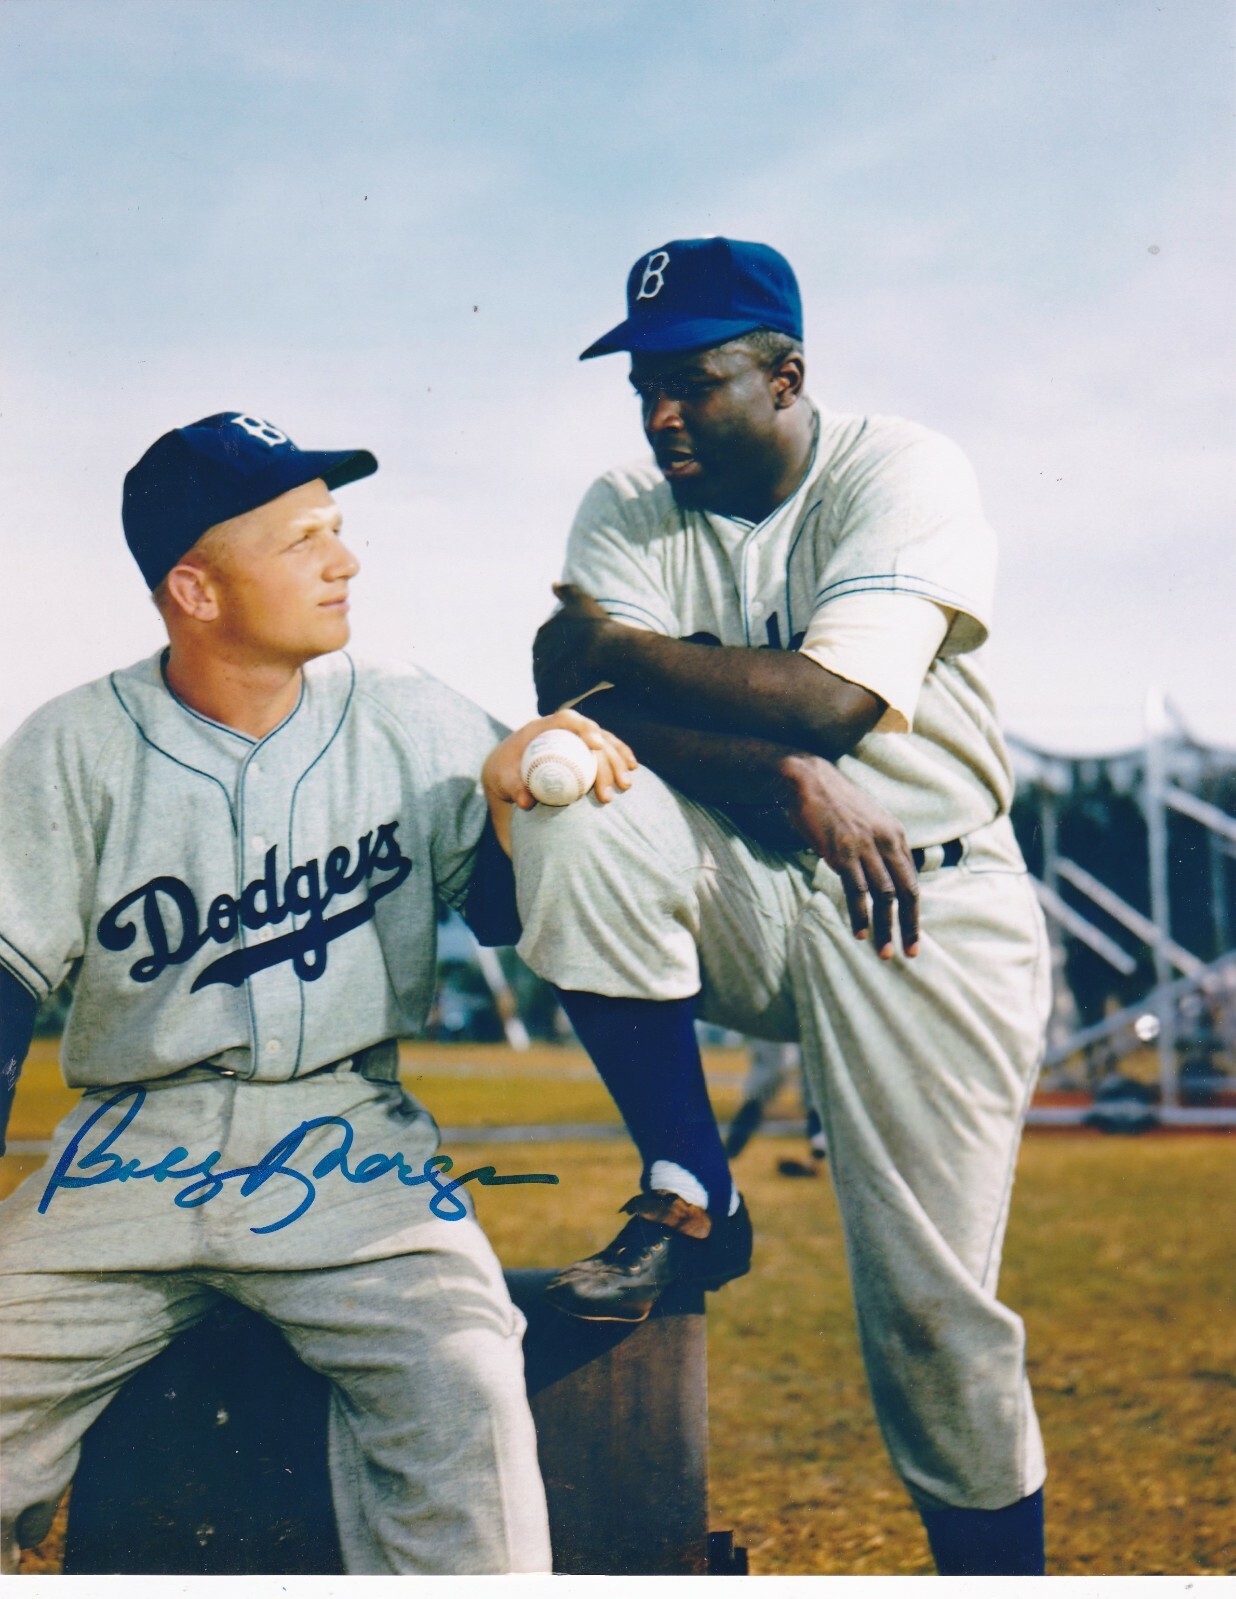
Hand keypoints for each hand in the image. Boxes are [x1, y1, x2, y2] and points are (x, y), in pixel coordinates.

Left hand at [483, 708, 636, 817]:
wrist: (507, 770)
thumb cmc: (504, 773)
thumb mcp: (504, 779)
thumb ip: (514, 788)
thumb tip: (526, 802)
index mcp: (542, 726)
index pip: (567, 720)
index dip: (585, 729)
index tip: (597, 745)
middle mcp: (563, 728)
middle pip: (593, 734)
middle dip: (608, 758)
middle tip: (615, 784)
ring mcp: (575, 737)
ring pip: (604, 741)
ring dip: (619, 760)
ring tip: (626, 784)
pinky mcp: (584, 747)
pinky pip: (607, 748)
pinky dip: (620, 758)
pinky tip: (632, 770)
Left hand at [532, 583, 621, 712]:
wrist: (607, 648)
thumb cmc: (597, 626)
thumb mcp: (580, 601)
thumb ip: (567, 591)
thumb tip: (553, 584)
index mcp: (542, 635)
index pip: (544, 647)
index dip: (559, 654)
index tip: (574, 659)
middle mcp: (538, 654)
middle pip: (543, 667)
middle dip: (555, 673)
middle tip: (574, 679)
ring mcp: (542, 675)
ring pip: (545, 686)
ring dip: (555, 691)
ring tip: (571, 694)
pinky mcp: (549, 693)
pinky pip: (547, 703)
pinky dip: (554, 705)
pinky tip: (566, 706)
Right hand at [779, 754, 919, 957]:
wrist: (808, 780)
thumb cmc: (834, 802)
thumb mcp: (868, 820)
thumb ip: (880, 845)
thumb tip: (884, 873)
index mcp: (896, 835)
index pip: (912, 880)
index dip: (915, 911)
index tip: (913, 934)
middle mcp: (886, 842)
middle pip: (906, 892)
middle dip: (909, 925)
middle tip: (910, 952)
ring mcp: (865, 848)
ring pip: (885, 896)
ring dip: (886, 927)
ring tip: (884, 952)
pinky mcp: (843, 853)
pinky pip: (857, 891)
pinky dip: (861, 915)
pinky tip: (861, 933)